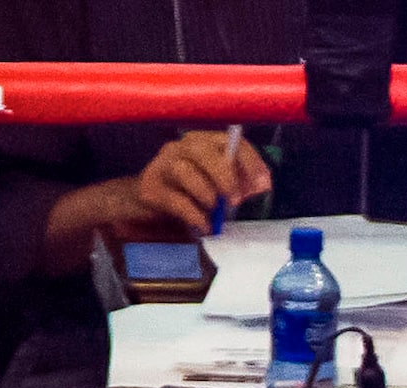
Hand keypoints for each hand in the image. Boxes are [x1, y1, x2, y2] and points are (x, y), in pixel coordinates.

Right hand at [41, 131, 267, 271]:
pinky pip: (174, 199)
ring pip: (184, 170)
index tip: (262, 185)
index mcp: (202, 143)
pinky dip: (193, 215)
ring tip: (214, 211)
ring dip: (206, 194)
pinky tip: (203, 225)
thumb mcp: (217, 186)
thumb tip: (262, 186)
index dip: (249, 162)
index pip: (230, 142)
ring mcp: (162, 164)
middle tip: (235, 200)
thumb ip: (238, 184)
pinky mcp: (149, 187)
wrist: (143, 202)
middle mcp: (180, 147)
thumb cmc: (187, 193)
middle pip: (203, 151)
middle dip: (224, 176)